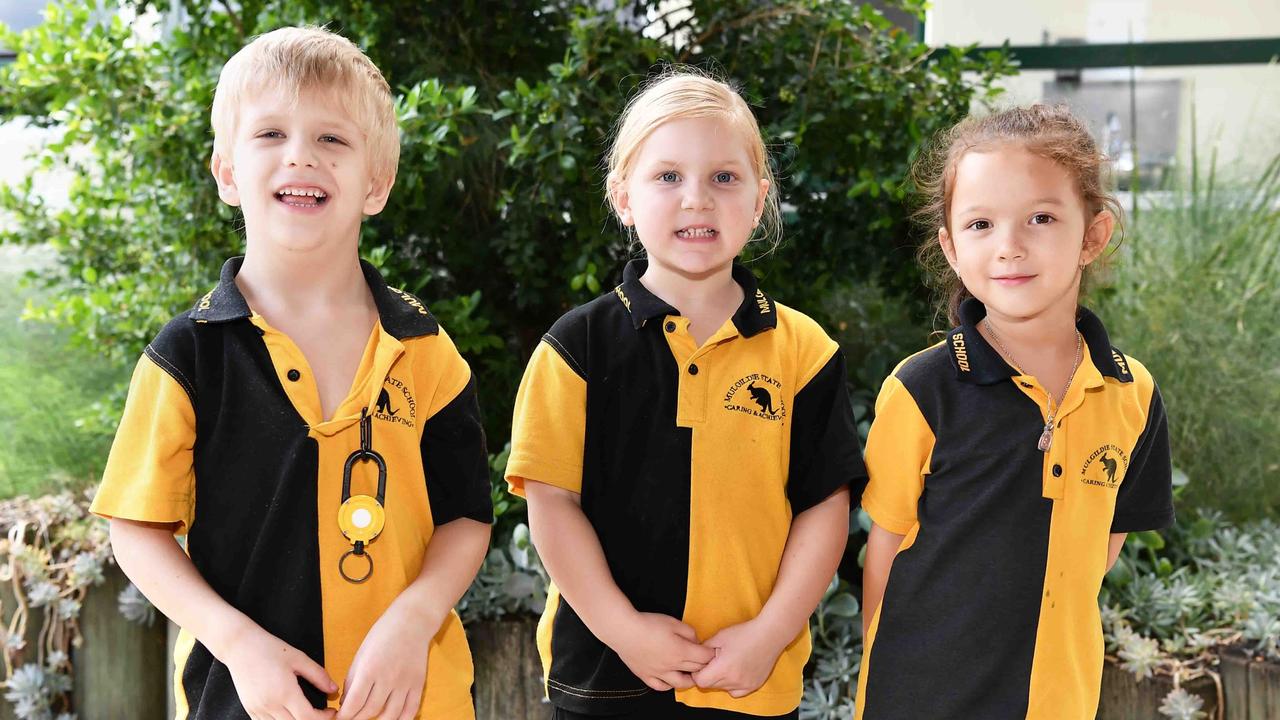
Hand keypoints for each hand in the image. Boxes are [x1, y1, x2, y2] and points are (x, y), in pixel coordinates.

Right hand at [223, 627, 336, 719]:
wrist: (239, 646)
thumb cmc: (269, 649)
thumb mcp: (298, 658)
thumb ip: (318, 675)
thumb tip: (333, 689)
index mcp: (285, 692)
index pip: (308, 718)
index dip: (324, 718)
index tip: (330, 711)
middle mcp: (270, 705)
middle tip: (322, 713)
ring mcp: (258, 709)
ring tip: (306, 713)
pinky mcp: (250, 710)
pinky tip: (289, 714)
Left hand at [336, 600, 435, 719]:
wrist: (412, 621)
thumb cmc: (383, 634)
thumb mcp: (361, 654)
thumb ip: (352, 679)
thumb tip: (346, 702)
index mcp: (369, 669)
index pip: (353, 703)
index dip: (344, 716)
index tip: (339, 718)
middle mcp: (388, 678)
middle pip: (369, 711)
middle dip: (357, 719)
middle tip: (351, 719)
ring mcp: (405, 682)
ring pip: (390, 715)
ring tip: (369, 719)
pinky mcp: (418, 684)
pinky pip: (410, 710)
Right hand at [609, 612, 716, 691]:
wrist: (624, 630)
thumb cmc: (648, 624)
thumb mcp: (673, 622)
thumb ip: (689, 632)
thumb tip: (695, 641)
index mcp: (681, 651)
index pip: (704, 657)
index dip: (711, 654)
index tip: (713, 650)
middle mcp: (672, 666)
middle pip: (695, 670)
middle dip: (704, 665)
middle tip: (705, 660)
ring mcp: (659, 673)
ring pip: (680, 683)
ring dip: (689, 679)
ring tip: (690, 673)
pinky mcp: (646, 675)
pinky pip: (661, 686)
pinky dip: (668, 685)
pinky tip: (670, 679)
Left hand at [691, 618, 788, 697]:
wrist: (769, 635)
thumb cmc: (745, 633)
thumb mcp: (719, 637)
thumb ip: (704, 649)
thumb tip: (695, 657)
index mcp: (723, 668)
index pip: (700, 681)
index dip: (698, 672)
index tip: (702, 664)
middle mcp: (733, 680)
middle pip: (711, 685)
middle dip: (708, 675)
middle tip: (714, 662)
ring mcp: (744, 684)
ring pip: (723, 688)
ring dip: (720, 680)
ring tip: (728, 663)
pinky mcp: (753, 685)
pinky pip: (736, 692)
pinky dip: (732, 685)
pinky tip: (735, 672)